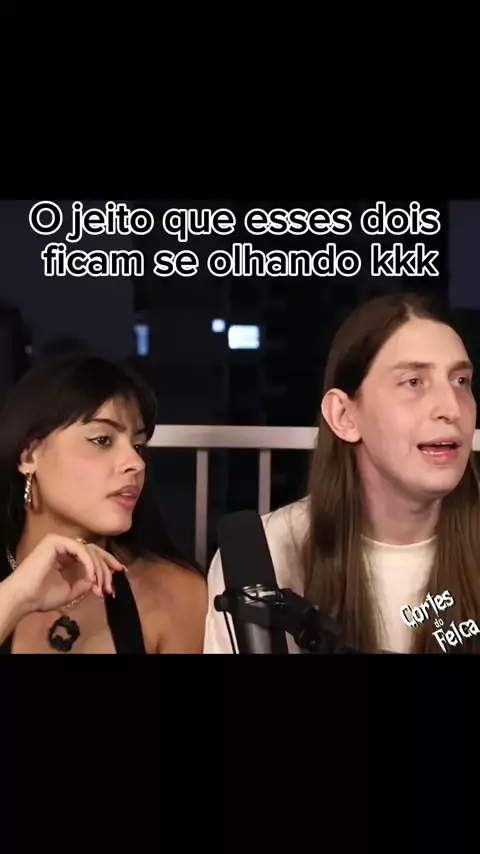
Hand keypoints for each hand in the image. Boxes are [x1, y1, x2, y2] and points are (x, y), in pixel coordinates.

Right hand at [10, 534, 125, 613]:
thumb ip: (86, 583)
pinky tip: (91, 578)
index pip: (92, 555)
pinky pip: (80, 550)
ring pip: (89, 551)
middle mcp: (64, 546)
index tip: (120, 572)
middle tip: (112, 584)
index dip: (107, 563)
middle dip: (106, 567)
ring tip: (100, 587)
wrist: (24, 598)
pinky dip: (89, 564)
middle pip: (94, 551)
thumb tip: (98, 579)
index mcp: (66, 556)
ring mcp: (60, 541)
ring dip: (99, 569)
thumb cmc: (42, 596)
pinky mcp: (56, 541)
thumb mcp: (71, 590)